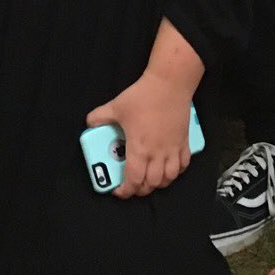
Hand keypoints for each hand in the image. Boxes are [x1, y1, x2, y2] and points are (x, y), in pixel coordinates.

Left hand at [86, 73, 192, 196]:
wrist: (170, 83)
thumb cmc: (143, 96)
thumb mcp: (117, 106)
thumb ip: (100, 116)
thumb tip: (89, 123)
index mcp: (139, 149)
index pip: (133, 180)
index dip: (125, 191)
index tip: (118, 190)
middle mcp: (157, 154)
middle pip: (151, 184)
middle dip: (141, 189)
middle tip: (133, 184)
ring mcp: (173, 149)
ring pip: (169, 178)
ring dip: (159, 183)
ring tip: (150, 179)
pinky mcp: (184, 141)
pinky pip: (183, 165)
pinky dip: (176, 172)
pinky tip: (169, 168)